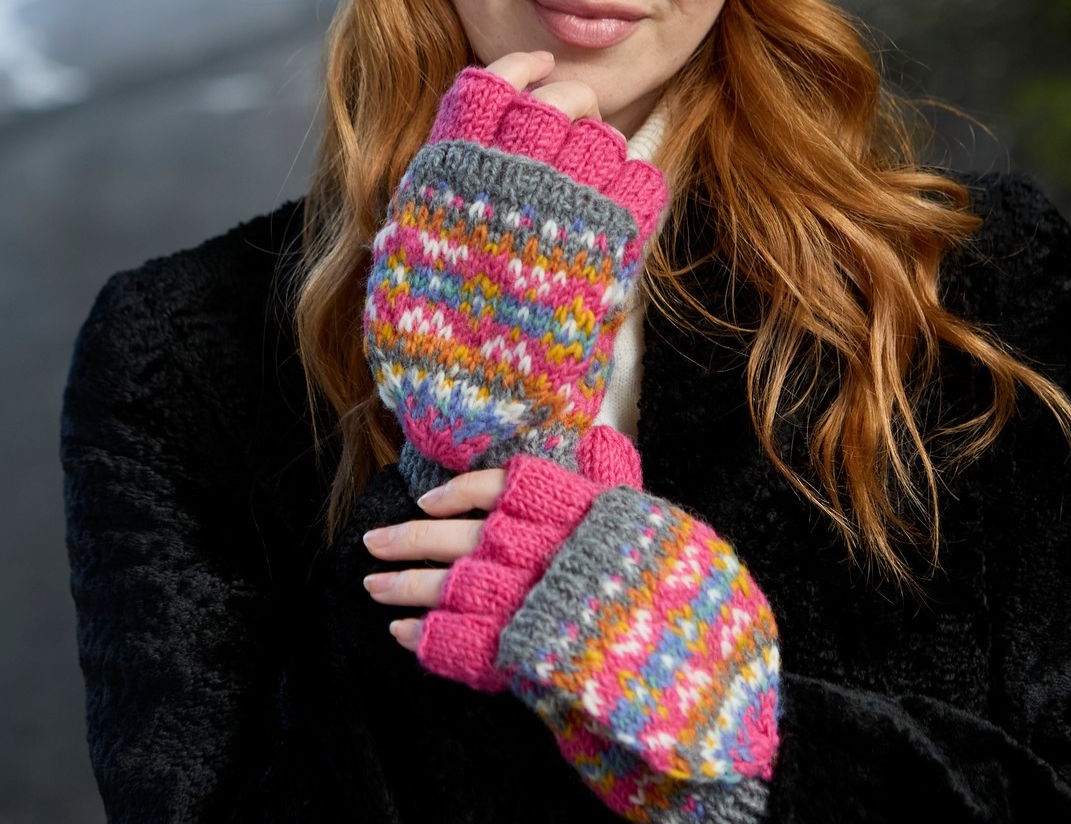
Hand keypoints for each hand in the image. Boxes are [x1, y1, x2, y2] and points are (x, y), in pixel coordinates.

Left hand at [362, 426, 642, 650]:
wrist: (681, 655)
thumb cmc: (665, 577)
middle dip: (412, 539)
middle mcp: (543, 551)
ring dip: (406, 587)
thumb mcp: (643, 517)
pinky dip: (427, 636)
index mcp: (572, 512)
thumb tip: (597, 434)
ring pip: (451, 588)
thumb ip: (614, 476)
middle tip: (371, 542)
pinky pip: (461, 641)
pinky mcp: (520, 652)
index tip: (427, 498)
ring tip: (372, 585)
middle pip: (463, 538)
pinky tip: (401, 632)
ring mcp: (527, 604)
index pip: (503, 487)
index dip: (459, 491)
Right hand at [364, 54, 667, 493]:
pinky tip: (621, 196)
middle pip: (556, 100)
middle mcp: (507, 181)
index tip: (537, 67)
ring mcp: (563, 209)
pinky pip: (641, 180)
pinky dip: (636, 179)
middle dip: (567, 100)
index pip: (489, 87)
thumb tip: (456, 156)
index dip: (520, 69)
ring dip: (599, 140)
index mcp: (449, 178)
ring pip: (599, 134)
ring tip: (589, 166)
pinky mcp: (611, 245)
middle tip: (569, 122)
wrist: (474, 410)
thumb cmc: (432, 343)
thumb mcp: (410, 257)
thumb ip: (433, 199)